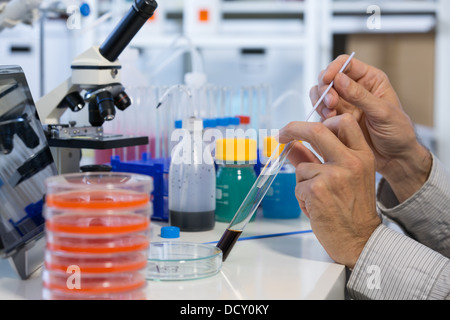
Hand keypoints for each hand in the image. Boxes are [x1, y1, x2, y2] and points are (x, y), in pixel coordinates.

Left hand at [279, 115, 380, 268]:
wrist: (360, 239)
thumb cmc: (353, 210)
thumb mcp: (345, 177)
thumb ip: (318, 157)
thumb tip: (293, 144)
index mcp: (362, 155)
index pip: (344, 122)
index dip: (320, 120)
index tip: (305, 127)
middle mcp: (351, 161)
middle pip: (317, 130)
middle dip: (293, 128)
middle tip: (281, 134)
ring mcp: (334, 174)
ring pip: (302, 166)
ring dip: (303, 183)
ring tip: (319, 199)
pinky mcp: (317, 189)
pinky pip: (298, 185)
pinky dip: (302, 197)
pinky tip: (317, 208)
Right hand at [310, 55, 431, 202]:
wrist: (395, 158)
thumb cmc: (398, 133)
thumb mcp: (382, 112)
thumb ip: (360, 95)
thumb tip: (340, 79)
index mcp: (370, 80)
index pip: (346, 64)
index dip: (333, 68)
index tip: (328, 79)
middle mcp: (354, 90)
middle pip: (328, 79)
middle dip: (325, 89)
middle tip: (331, 103)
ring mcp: (344, 105)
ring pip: (321, 95)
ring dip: (321, 103)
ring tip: (330, 115)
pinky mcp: (336, 120)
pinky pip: (320, 112)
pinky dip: (320, 116)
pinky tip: (329, 123)